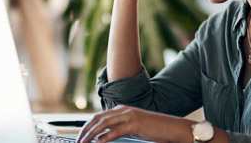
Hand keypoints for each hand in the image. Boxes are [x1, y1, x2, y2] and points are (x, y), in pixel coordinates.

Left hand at [76, 105, 193, 142]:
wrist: (172, 127)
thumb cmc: (154, 129)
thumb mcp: (132, 129)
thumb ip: (118, 130)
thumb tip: (101, 137)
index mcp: (121, 110)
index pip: (98, 117)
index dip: (86, 126)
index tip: (79, 136)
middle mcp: (123, 110)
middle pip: (97, 119)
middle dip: (85, 130)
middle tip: (78, 141)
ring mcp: (129, 116)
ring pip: (103, 124)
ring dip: (91, 135)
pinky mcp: (135, 124)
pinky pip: (116, 131)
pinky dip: (105, 137)